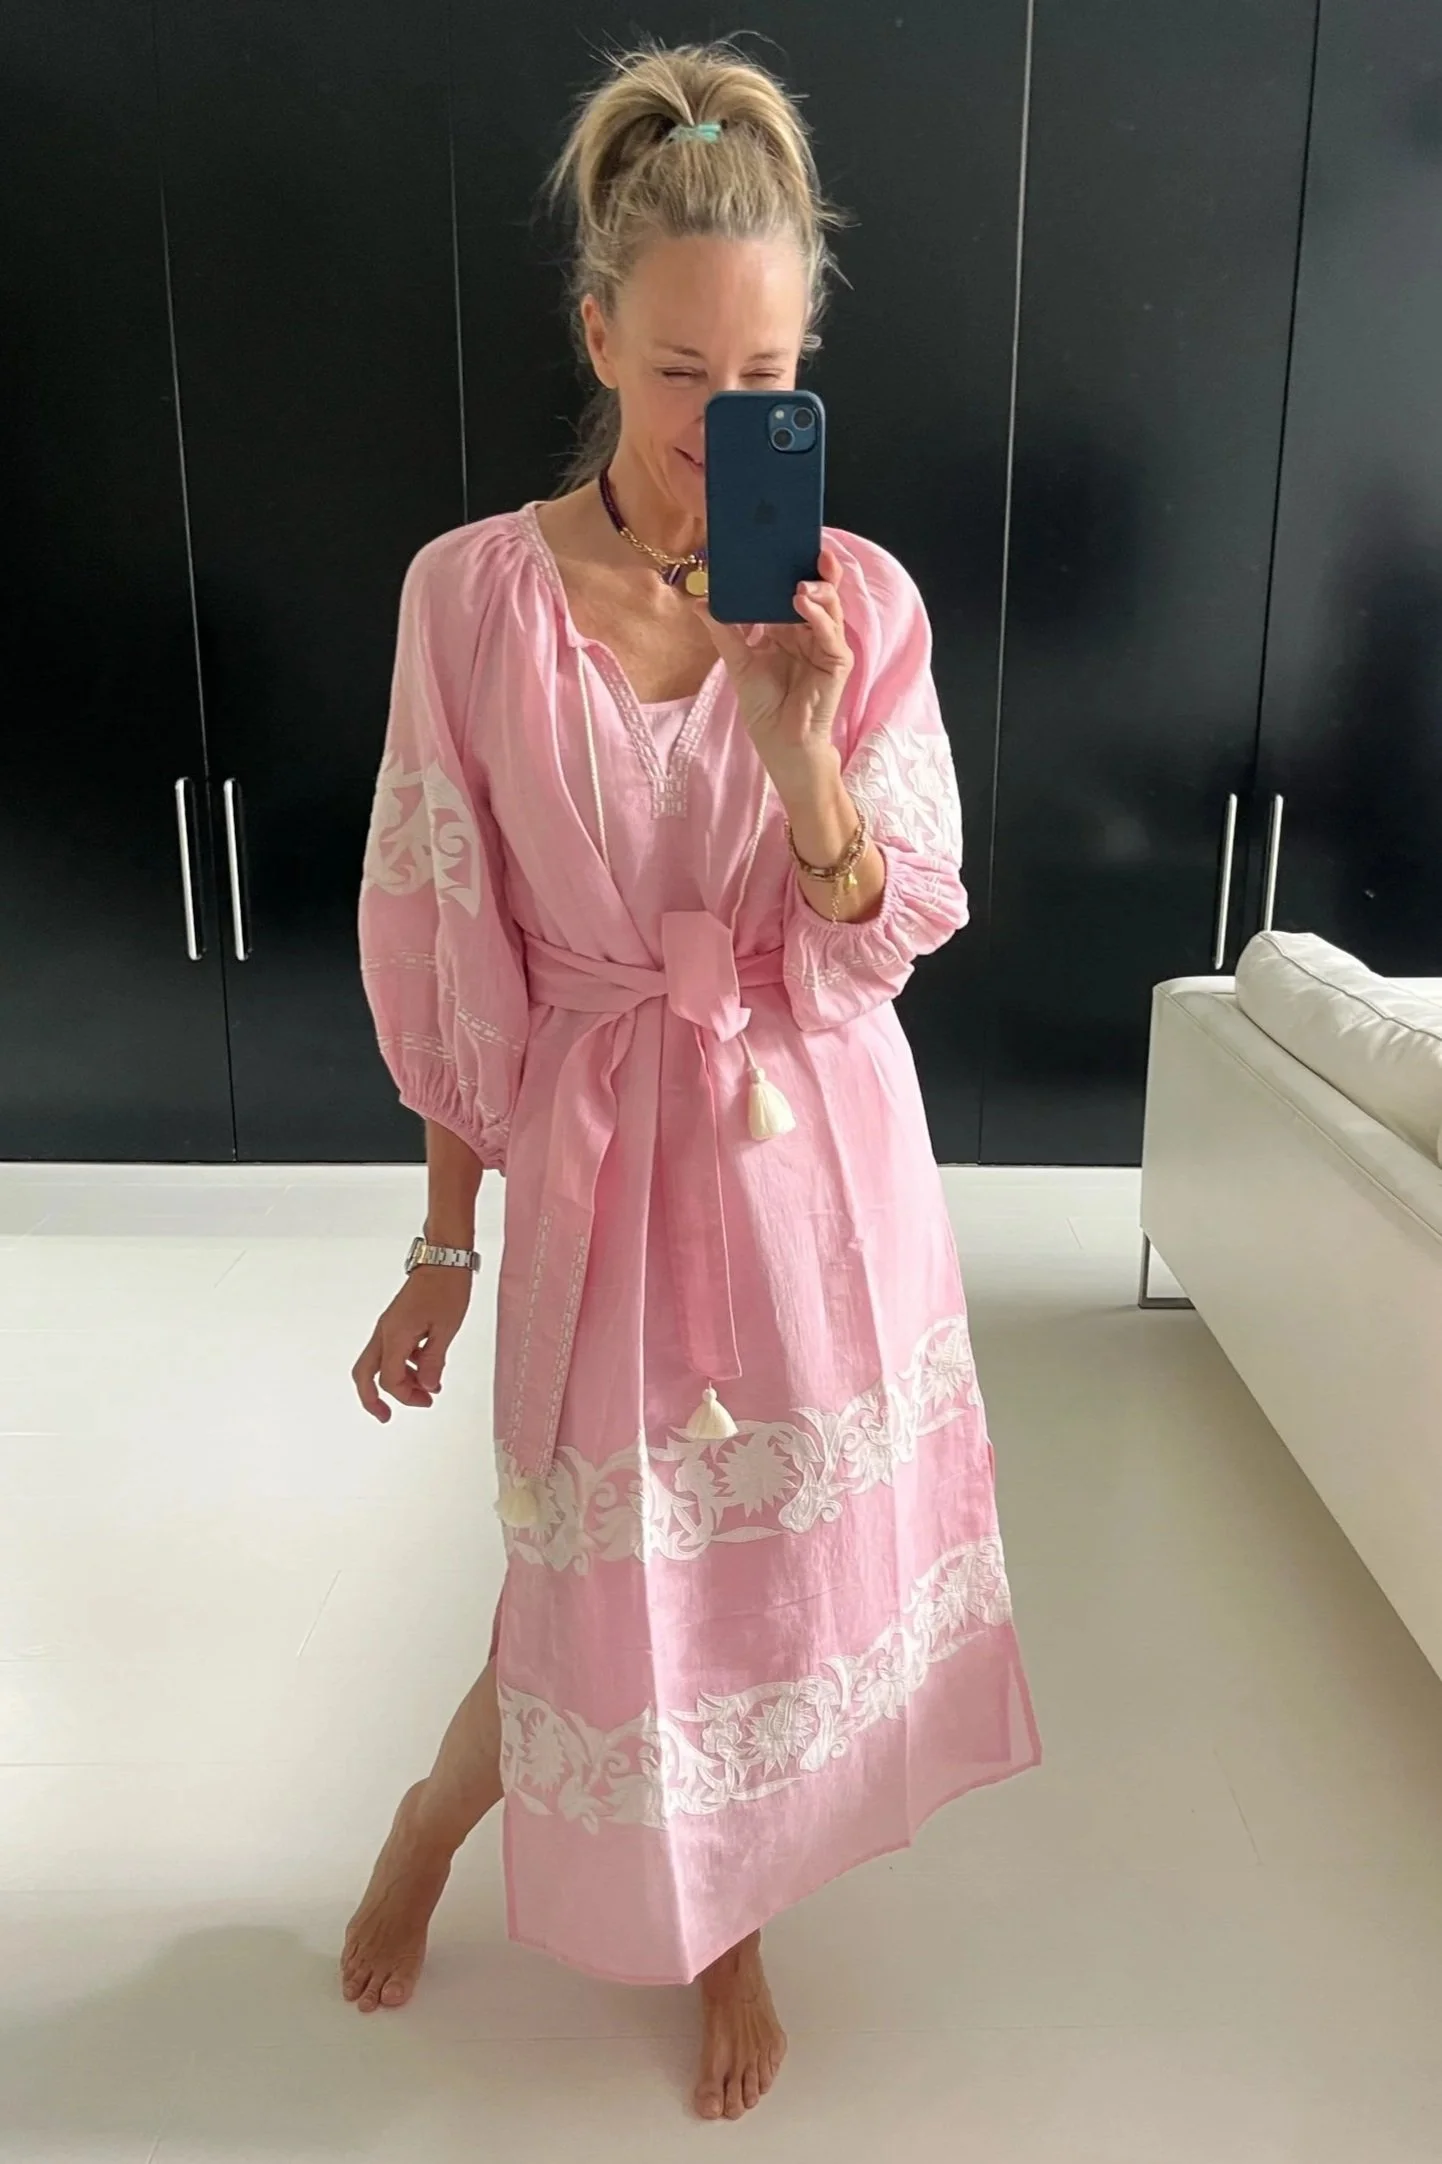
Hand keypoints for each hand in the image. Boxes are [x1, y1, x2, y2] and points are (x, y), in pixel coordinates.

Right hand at [352, 1267, 472, 1421]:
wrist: (444, 1257)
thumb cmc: (447, 1288)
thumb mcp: (446, 1329)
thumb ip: (434, 1361)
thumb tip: (427, 1388)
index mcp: (394, 1335)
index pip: (390, 1379)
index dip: (406, 1396)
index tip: (428, 1400)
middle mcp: (385, 1332)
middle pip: (365, 1374)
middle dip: (372, 1399)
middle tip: (386, 1417)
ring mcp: (389, 1326)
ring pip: (380, 1364)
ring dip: (399, 1381)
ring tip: (427, 1390)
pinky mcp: (397, 1321)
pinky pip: (393, 1350)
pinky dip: (406, 1365)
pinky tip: (429, 1366)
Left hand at [693, 544, 853, 796]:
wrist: (780, 743)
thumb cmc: (766, 705)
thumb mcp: (738, 661)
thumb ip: (725, 630)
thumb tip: (699, 601)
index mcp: (790, 626)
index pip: (793, 587)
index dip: (789, 565)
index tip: (778, 541)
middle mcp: (811, 630)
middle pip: (817, 589)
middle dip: (813, 566)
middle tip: (804, 543)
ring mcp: (826, 644)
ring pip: (829, 606)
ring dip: (818, 589)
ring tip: (800, 580)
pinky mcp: (836, 662)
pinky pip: (831, 633)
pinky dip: (819, 616)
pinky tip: (804, 603)